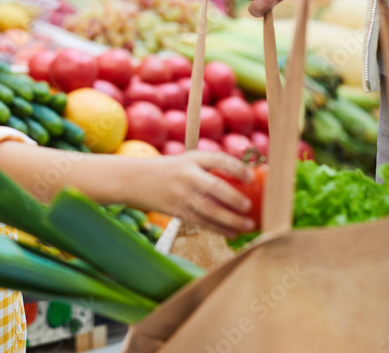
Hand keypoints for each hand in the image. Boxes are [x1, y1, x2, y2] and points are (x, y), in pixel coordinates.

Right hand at [130, 152, 255, 237]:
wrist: (136, 180)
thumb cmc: (171, 170)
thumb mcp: (188, 160)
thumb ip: (211, 167)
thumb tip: (246, 180)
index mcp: (193, 158)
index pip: (219, 160)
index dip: (237, 168)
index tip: (252, 178)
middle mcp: (187, 175)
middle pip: (216, 188)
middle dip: (235, 199)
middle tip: (249, 206)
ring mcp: (181, 194)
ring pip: (210, 210)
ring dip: (232, 219)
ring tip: (249, 224)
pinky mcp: (177, 210)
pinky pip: (201, 221)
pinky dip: (219, 228)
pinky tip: (233, 231)